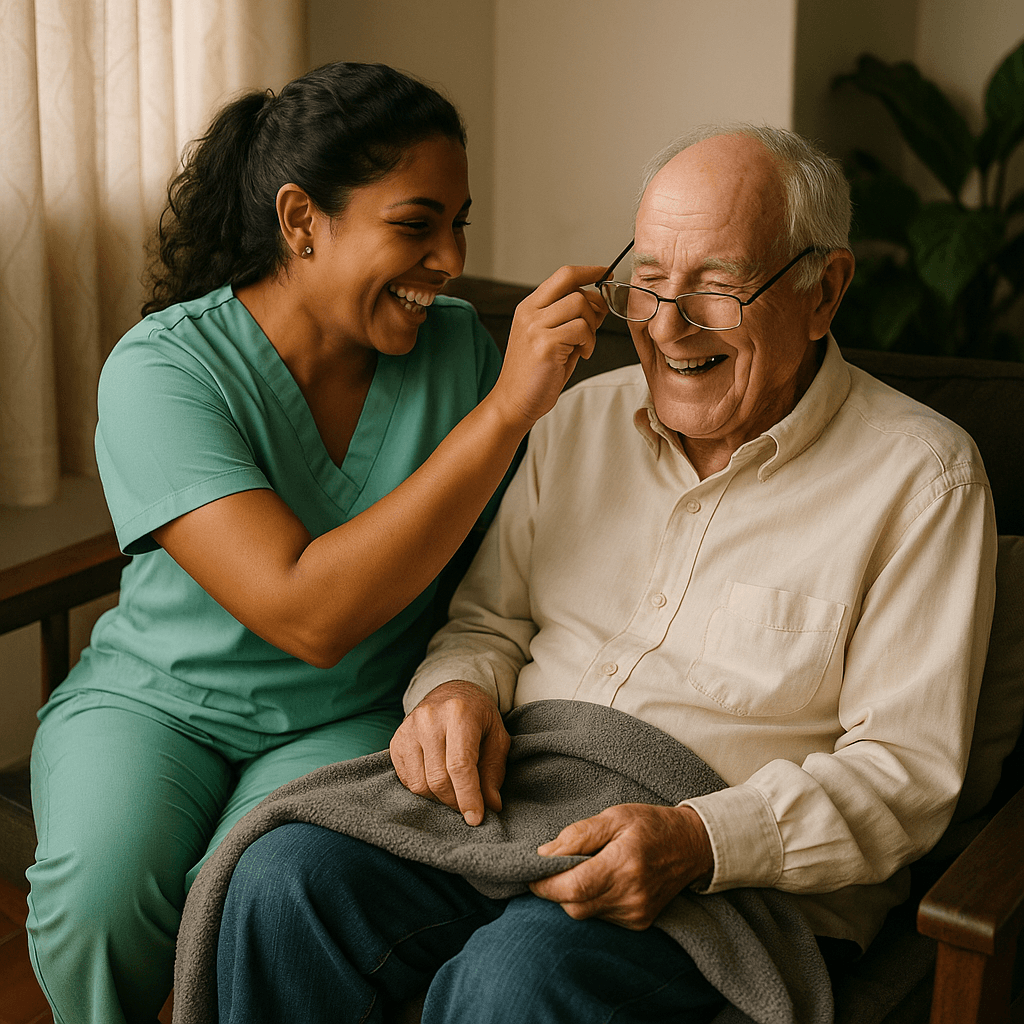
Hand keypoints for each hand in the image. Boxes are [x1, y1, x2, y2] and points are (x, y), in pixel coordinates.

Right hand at [389, 681, 509, 825]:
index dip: (468, 796)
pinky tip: (437, 781)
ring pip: (420, 783)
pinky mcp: (396, 740)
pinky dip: (423, 789)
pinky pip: (407, 779)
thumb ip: (494, 770)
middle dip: (455, 801)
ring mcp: (409, 729)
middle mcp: (429, 719)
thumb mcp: (497, 737)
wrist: (451, 691)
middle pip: (438, 778)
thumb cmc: (478, 717)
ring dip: (438, 798)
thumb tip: (491, 805)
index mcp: (459, 714)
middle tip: (467, 806)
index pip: (460, 765)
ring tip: (453, 793)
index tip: (475, 818)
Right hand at [489, 264, 607, 427]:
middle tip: (594, 327)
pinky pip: (580, 329)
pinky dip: (588, 342)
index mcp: (529, 307)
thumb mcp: (551, 338)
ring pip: (580, 306)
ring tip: (583, 346)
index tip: (606, 273)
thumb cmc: (534, 374)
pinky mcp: (544, 344)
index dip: (589, 271)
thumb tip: (599, 303)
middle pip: (575, 288)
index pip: (563, 275)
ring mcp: (535, 327)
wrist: (513, 402)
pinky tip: (580, 355)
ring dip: (591, 328)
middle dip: (594, 306)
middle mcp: (530, 313)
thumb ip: (571, 318)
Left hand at [528, 804, 712, 929]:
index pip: (572, 888)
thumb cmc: (650, 825)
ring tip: (584, 869)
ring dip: (574, 895)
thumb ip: (577, 835)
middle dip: (556, 889)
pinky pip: (600, 917)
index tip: (531, 873)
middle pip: (574, 906)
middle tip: (554, 867)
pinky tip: (601, 880)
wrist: (691, 846)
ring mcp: (636, 912)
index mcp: (624, 864)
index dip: (545, 884)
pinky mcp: (639, 922)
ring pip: (585, 914)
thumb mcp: (614, 816)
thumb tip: (544, 855)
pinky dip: (592, 901)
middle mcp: (631, 895)